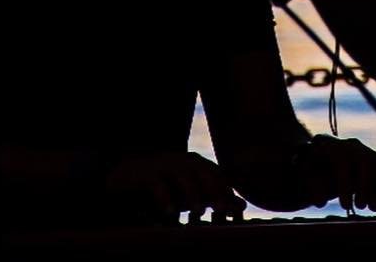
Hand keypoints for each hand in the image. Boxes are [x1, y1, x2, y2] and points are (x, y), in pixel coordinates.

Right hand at [104, 150, 245, 222]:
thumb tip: (242, 205)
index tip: (236, 214)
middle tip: (222, 210)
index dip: (228, 193)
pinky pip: (158, 184)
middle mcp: (184, 161)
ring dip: (192, 193)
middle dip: (214, 190)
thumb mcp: (194, 194)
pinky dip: (165, 197)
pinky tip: (170, 213)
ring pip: (183, 176)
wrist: (132, 175)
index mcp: (198, 164)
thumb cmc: (169, 186)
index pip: (218, 176)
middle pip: (203, 172)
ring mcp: (165, 165)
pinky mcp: (147, 174)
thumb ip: (216, 197)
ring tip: (199, 211)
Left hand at [291, 135, 375, 212]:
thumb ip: (313, 185)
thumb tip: (321, 202)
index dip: (346, 185)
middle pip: (366, 161)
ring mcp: (369, 153)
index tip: (344, 206)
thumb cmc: (316, 165)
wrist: (326, 156)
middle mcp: (355, 147)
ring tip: (373, 208)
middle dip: (366, 187)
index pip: (344, 161)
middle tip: (360, 207)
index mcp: (335, 147)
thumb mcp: (307, 172)